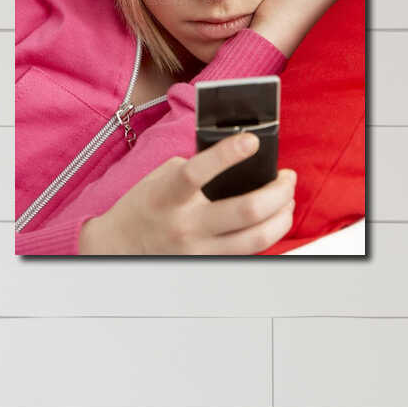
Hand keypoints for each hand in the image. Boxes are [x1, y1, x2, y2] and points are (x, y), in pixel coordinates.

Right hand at [77, 133, 295, 254]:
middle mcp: (185, 226)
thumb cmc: (146, 205)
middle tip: (288, 178)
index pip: (197, 173)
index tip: (251, 141)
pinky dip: (267, 233)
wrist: (119, 247)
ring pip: (257, 238)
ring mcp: (199, 250)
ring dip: (283, 216)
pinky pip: (249, 251)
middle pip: (247, 211)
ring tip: (287, 200)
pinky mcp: (209, 265)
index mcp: (168, 196)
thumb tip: (240, 158)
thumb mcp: (162, 177)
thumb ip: (198, 166)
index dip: (227, 155)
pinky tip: (272, 220)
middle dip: (279, 192)